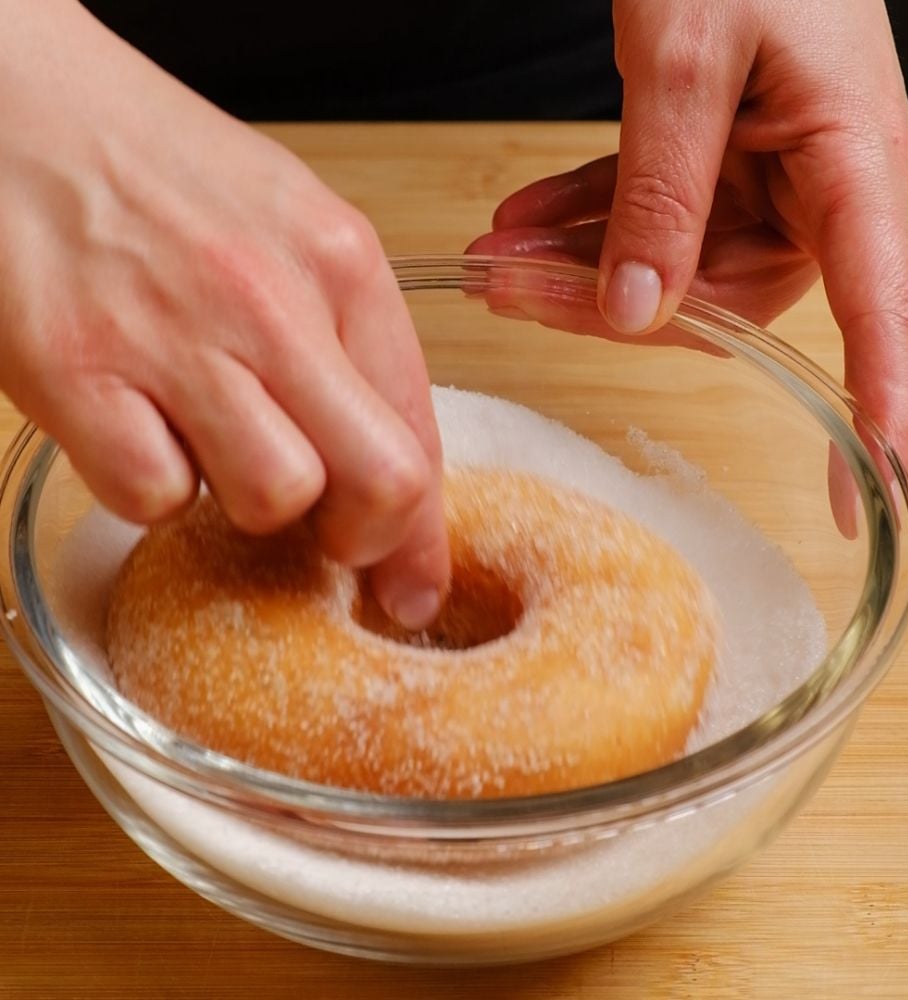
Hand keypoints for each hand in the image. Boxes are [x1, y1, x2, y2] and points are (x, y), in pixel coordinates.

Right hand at [0, 0, 447, 626]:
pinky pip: (152, 496)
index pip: (421, 430)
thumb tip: (389, 471)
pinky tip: (142, 430)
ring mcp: (174, 337)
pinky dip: (153, 488)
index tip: (413, 589)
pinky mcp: (76, 372)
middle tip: (329, 538)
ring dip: (248, 504)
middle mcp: (272, 300)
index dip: (423, 535)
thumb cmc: (161, 174)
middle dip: (364, 540)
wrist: (22, 103)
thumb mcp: (292, 231)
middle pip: (380, 481)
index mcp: (340, 262)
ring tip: (214, 446)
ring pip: (274, 499)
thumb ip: (350, 347)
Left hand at [474, 0, 907, 488]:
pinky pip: (657, 218)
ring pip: (674, 267)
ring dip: (579, 266)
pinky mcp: (727, 162)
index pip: (882, 311)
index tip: (861, 494)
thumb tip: (636, 312)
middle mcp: (825, 187)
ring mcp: (774, 179)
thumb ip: (661, 191)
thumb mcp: (686, 52)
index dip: (877, 406)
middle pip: (721, 297)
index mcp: (851, 162)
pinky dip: (589, 224)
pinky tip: (524, 228)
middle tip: (508, 291)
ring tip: (494, 258)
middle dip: (606, 304)